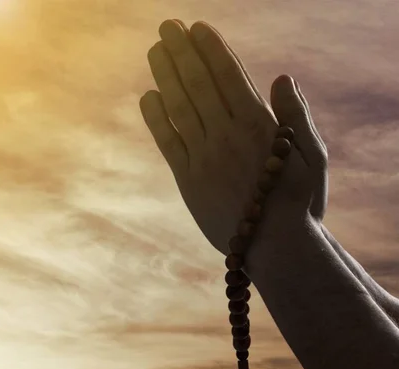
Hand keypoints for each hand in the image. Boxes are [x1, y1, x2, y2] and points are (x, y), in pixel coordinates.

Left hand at [140, 20, 327, 254]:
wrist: (275, 248)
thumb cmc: (300, 201)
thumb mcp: (314, 157)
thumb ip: (296, 116)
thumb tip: (281, 77)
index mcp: (258, 126)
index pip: (229, 77)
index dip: (211, 49)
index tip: (196, 28)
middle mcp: (227, 137)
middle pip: (199, 85)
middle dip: (182, 52)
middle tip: (166, 26)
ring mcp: (204, 158)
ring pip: (180, 108)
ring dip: (166, 76)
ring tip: (156, 50)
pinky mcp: (188, 181)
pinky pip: (168, 144)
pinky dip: (157, 119)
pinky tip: (148, 97)